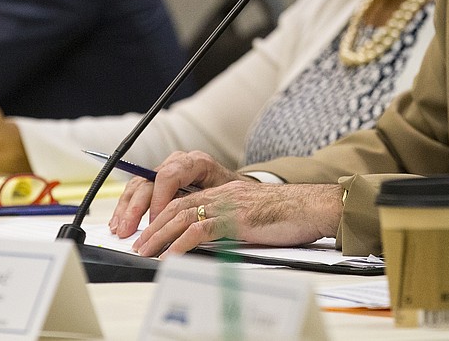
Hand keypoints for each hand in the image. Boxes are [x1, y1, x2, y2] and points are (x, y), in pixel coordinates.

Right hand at [109, 150, 246, 238]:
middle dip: (136, 208)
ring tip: (119, 229)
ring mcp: (165, 171)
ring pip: (139, 186)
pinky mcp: (157, 182)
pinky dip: (127, 208)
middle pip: (149, 181)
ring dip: (126, 209)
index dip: (159, 200)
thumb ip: (206, 207)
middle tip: (128, 229)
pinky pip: (137, 191)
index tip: (155, 221)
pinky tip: (119, 222)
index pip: (169, 176)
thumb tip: (189, 226)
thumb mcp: (224, 198)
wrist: (235, 190)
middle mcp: (177, 163)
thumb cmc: (231, 195)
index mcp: (195, 162)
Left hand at [130, 181, 341, 256]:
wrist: (312, 207)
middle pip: (175, 205)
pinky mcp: (235, 219)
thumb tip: (207, 241)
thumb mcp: (251, 215)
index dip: (159, 213)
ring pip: (182, 215)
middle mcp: (221, 194)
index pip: (182, 199)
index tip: (145, 230)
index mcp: (222, 192)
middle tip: (136, 243)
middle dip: (151, 225)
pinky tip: (171, 256)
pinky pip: (201, 230)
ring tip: (145, 251)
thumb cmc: (287, 214)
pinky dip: (181, 244)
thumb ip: (229, 222)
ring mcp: (227, 205)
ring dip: (159, 235)